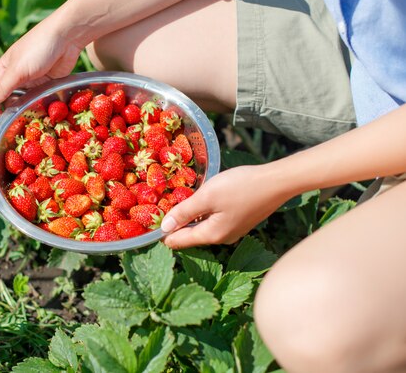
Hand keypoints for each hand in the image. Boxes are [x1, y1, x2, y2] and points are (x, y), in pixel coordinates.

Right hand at [0, 15, 83, 117]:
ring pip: (24, 101)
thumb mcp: (17, 69)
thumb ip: (2, 88)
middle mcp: (16, 77)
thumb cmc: (38, 48)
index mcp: (4, 70)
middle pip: (8, 100)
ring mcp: (32, 81)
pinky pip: (39, 99)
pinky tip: (40, 116)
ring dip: (25, 110)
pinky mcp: (47, 84)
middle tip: (14, 126)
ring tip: (27, 123)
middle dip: (9, 112)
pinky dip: (38, 106)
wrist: (67, 37)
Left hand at [161, 165, 289, 248]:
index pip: (179, 241)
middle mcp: (222, 238)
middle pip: (190, 236)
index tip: (148, 224)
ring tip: (173, 205)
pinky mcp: (239, 221)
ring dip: (188, 218)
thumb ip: (184, 211)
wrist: (276, 182)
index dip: (163, 233)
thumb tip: (164, 228)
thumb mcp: (207, 196)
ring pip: (202, 227)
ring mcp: (232, 230)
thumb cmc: (240, 187)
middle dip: (175, 226)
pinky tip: (198, 202)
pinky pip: (214, 221)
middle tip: (157, 212)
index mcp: (212, 235)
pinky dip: (202, 214)